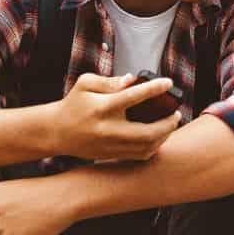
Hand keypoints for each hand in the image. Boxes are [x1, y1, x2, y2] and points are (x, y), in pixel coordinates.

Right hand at [49, 73, 180, 161]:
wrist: (56, 132)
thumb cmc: (74, 104)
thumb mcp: (85, 84)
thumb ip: (110, 80)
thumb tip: (132, 79)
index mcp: (102, 108)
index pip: (133, 97)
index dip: (154, 88)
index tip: (168, 82)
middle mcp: (108, 129)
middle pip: (147, 131)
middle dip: (168, 123)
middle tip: (177, 113)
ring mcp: (110, 145)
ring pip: (146, 147)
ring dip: (164, 135)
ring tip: (171, 123)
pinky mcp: (111, 155)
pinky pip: (139, 155)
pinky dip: (154, 146)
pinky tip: (159, 136)